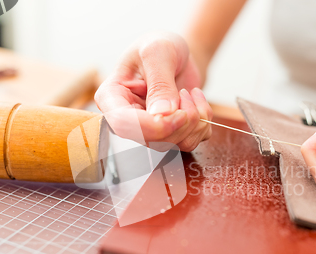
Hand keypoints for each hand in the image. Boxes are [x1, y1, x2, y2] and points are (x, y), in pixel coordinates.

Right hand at [95, 32, 211, 150]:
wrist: (178, 54)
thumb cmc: (160, 46)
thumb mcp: (158, 52)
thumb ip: (159, 82)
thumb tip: (162, 114)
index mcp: (112, 98)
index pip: (124, 125)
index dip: (154, 126)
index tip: (179, 113)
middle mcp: (129, 119)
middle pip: (154, 140)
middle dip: (181, 121)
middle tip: (186, 93)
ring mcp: (150, 130)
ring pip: (176, 144)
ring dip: (195, 120)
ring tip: (190, 93)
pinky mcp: (171, 133)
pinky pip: (192, 141)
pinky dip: (203, 122)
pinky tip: (196, 100)